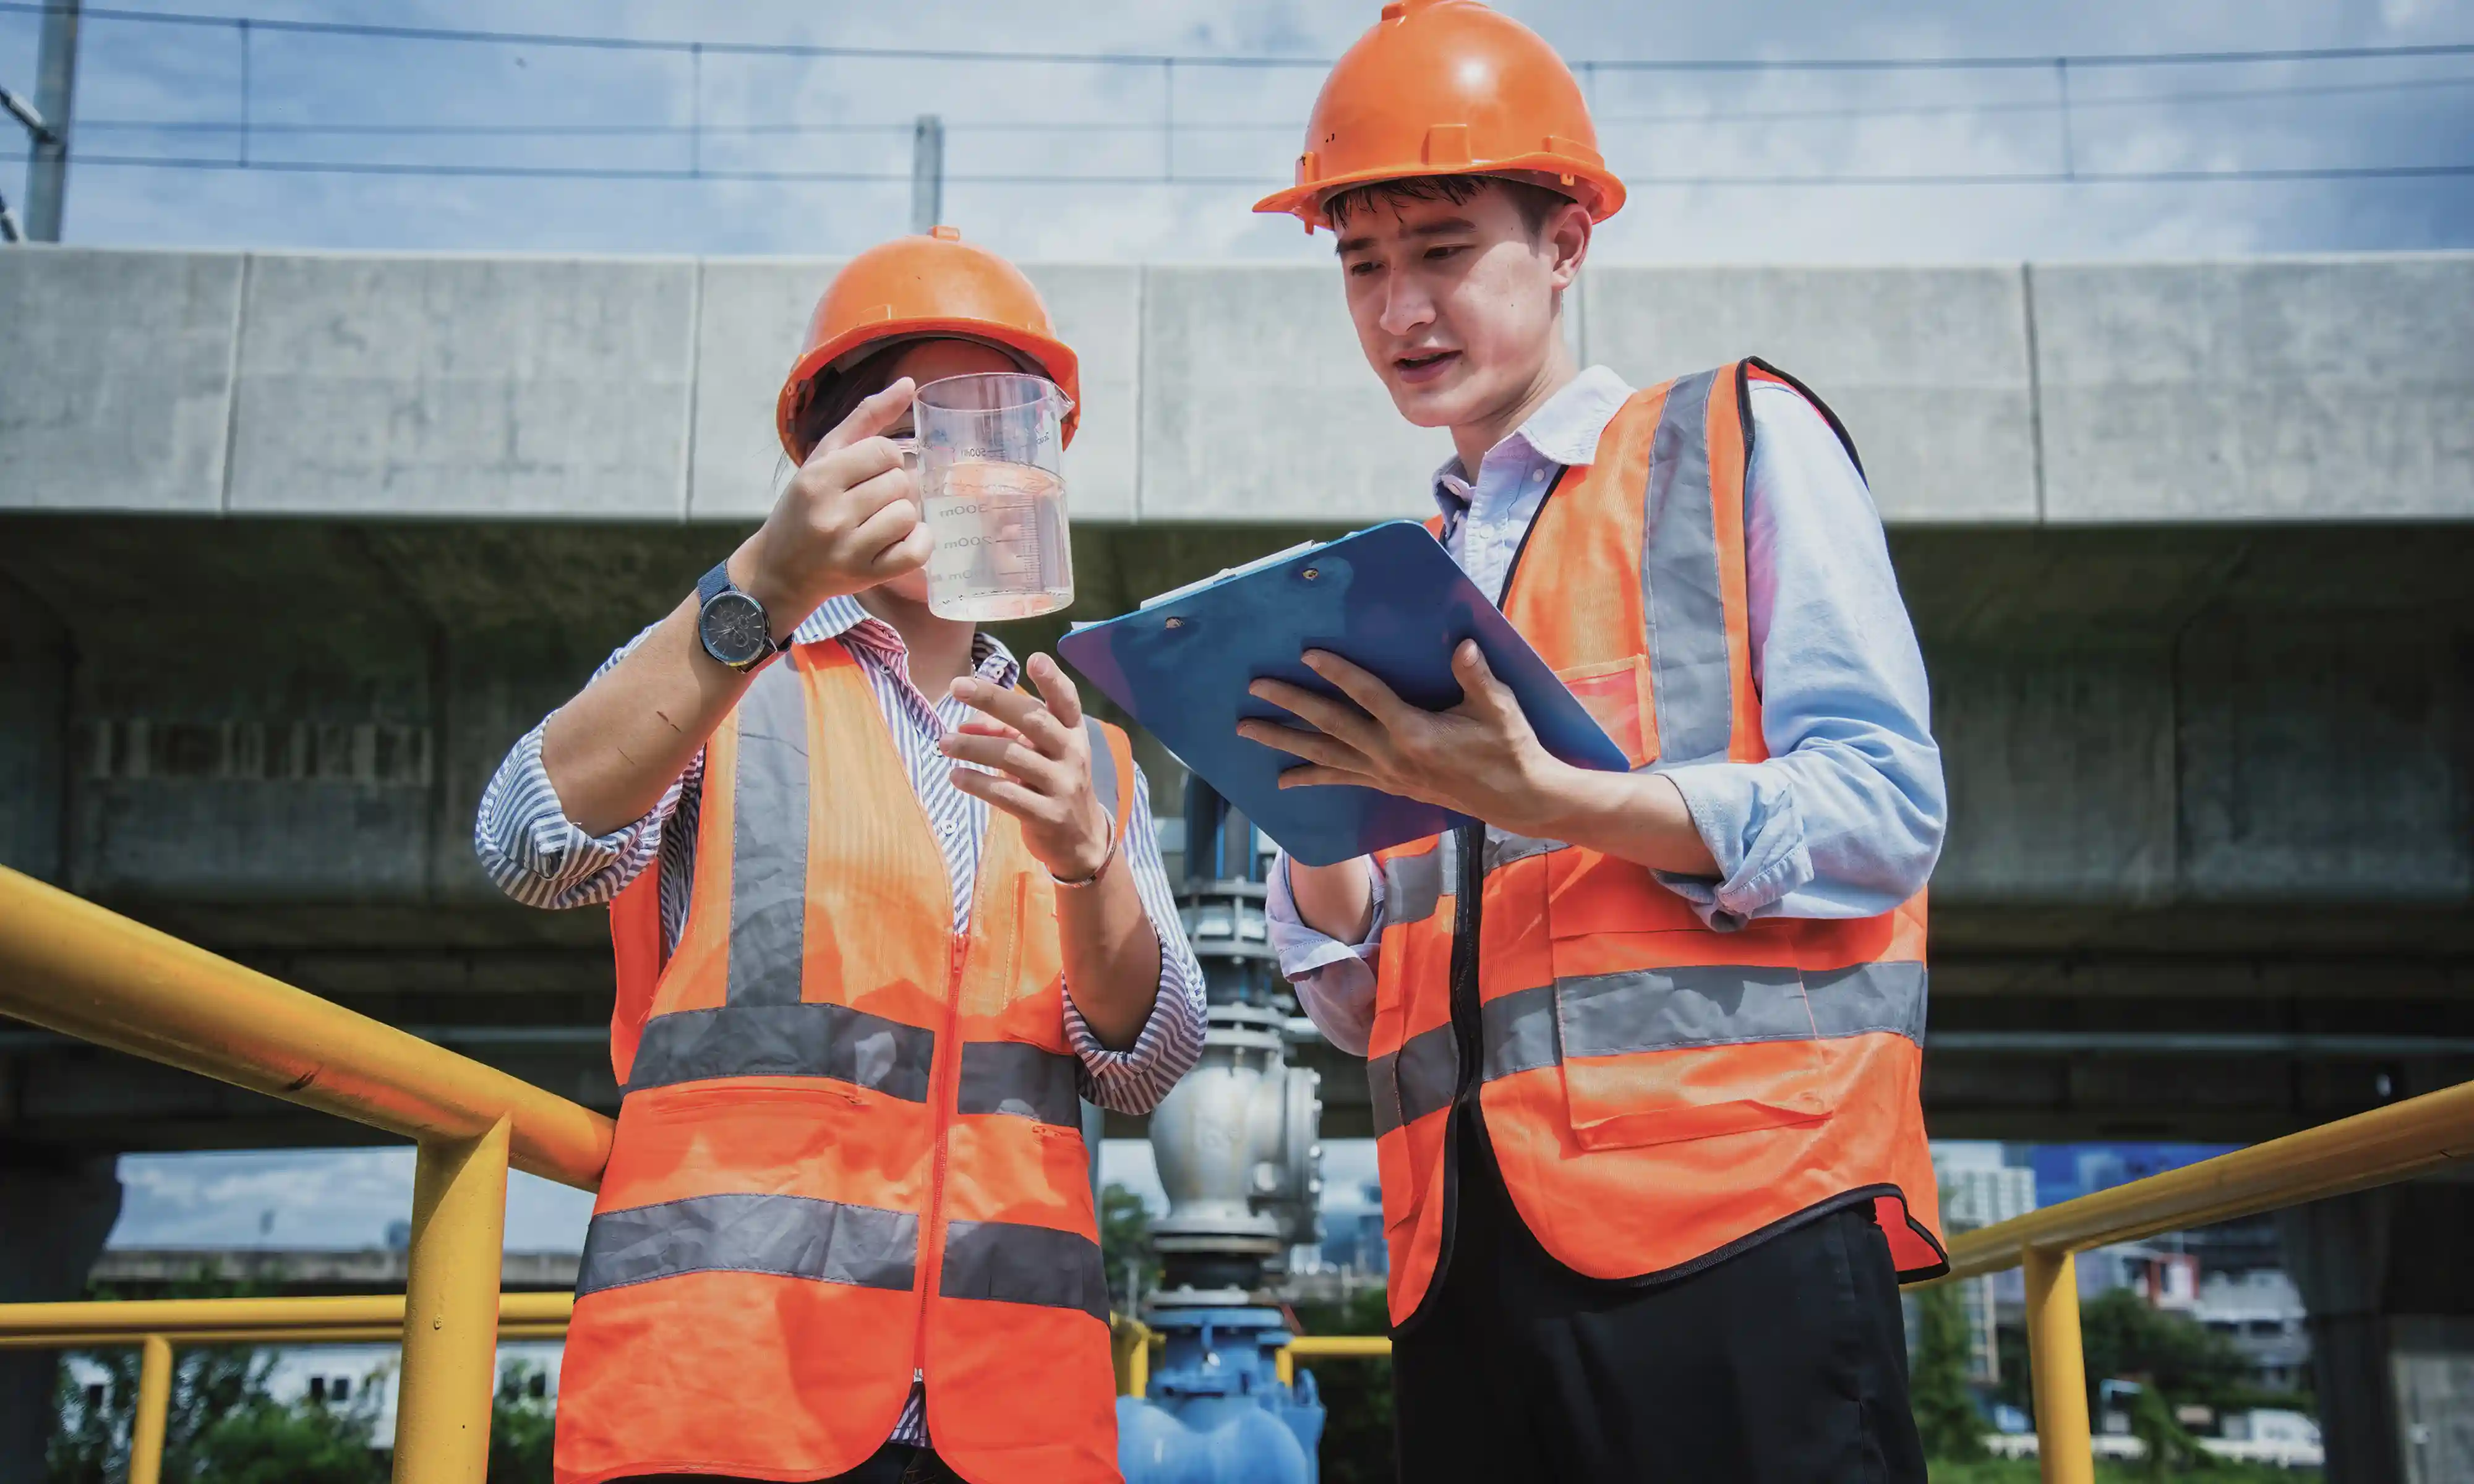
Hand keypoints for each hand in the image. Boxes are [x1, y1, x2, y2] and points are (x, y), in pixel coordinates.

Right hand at [728, 378, 930, 635]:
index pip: (885, 451)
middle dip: (894, 488)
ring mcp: (848, 547)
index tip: (871, 472)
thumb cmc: (805, 507)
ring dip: (902, 516)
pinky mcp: (865, 576)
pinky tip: (900, 540)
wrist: (779, 571)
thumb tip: (909, 383)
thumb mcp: (824, 456)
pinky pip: (917, 550)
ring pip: (908, 514)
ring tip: (879, 522)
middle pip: (900, 483)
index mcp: (818, 477)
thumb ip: (866, 417)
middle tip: (872, 500)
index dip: (887, 459)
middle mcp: (830, 513)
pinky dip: (919, 542)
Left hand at [941, 654, 1112, 879]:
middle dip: (993, 700)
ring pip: (1013, 758)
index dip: (1053, 679)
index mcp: (1073, 732)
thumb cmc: (1053, 783)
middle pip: (1033, 721)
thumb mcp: (1038, 754)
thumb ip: (1005, 734)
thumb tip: (964, 723)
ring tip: (944, 742)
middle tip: (958, 687)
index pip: (1066, 700)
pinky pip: (1007, 795)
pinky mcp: (1048, 815)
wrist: (1081, 839)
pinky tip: (956, 776)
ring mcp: (1063, 785)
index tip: (1034, 658)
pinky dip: (978, 783)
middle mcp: (1072, 754)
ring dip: (973, 746)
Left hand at [1241, 642, 1574, 837]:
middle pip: (1330, 725)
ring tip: (1247, 730)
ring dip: (1284, 741)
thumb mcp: (1498, 708)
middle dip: (1289, 704)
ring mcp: (1386, 773)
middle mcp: (1391, 755)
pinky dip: (1310, 777)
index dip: (1336, 671)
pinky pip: (1340, 779)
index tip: (1307, 653)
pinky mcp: (1388, 785)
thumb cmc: (1510, 747)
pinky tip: (1283, 780)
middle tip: (1255, 688)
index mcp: (1414, 732)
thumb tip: (1460, 645)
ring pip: (1324, 755)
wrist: (1517, 798)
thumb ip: (1476, 676)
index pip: (1366, 694)